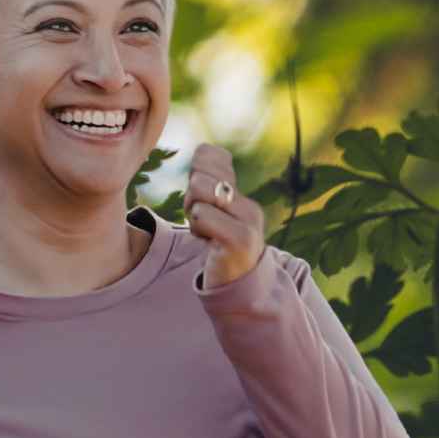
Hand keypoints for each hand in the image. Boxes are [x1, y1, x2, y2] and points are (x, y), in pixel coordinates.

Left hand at [183, 142, 265, 289]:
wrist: (237, 287)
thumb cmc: (217, 247)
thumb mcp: (212, 212)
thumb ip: (207, 183)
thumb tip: (205, 151)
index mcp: (240, 194)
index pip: (210, 154)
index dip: (193, 173)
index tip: (201, 201)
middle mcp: (249, 204)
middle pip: (200, 172)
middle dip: (190, 196)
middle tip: (200, 221)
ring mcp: (248, 221)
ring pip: (200, 190)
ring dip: (192, 213)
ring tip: (204, 231)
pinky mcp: (240, 238)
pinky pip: (202, 214)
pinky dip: (198, 228)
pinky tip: (208, 243)